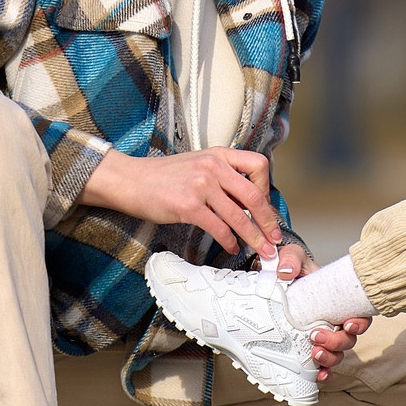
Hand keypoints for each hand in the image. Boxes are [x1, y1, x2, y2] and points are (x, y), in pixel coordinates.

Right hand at [80, 146, 281, 263]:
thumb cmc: (164, 176)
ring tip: (261, 250)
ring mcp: (201, 185)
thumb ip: (222, 176)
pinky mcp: (188, 206)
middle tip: (273, 238)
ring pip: (239, 216)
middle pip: (254, 196)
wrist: (132, 180)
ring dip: (254, 237)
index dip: (266, 188)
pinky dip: (229, 241)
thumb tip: (246, 200)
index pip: (258, 165)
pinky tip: (231, 247)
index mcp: (218, 155)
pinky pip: (218, 228)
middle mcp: (213, 166)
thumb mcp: (198, 164)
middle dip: (268, 222)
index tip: (265, 207)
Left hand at [268, 245, 368, 383]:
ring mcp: (325, 336)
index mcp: (340, 301)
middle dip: (336, 342)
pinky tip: (318, 376)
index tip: (347, 323)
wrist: (278, 282)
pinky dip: (324, 374)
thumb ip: (291, 259)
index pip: (360, 316)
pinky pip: (324, 366)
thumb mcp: (293, 257)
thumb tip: (286, 272)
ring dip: (330, 358)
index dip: (359, 323)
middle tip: (316, 336)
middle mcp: (336, 321)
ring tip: (314, 354)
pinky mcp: (312, 348)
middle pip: (349, 340)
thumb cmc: (294, 270)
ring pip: (338, 355)